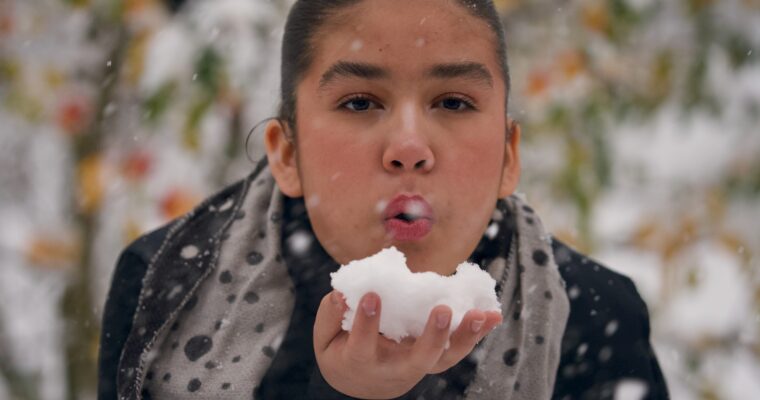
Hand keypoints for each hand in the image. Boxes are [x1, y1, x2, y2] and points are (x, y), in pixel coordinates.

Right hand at [313, 291, 502, 398]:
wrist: (362, 383)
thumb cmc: (342, 350)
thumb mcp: (326, 337)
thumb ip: (331, 315)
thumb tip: (343, 294)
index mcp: (362, 360)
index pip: (363, 345)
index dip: (366, 322)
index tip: (372, 296)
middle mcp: (394, 367)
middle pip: (418, 360)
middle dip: (432, 337)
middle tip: (442, 310)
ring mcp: (419, 365)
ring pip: (445, 358)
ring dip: (465, 337)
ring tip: (481, 315)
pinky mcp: (436, 358)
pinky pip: (458, 349)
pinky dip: (477, 334)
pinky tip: (493, 316)